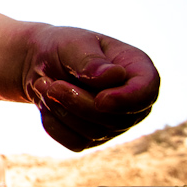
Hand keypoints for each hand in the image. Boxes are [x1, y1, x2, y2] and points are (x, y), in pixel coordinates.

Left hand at [24, 25, 159, 151]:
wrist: (39, 61)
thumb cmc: (61, 46)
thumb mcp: (72, 44)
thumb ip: (90, 60)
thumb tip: (114, 76)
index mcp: (136, 68)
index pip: (147, 91)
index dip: (126, 101)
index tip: (100, 100)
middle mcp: (133, 99)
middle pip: (117, 120)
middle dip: (78, 103)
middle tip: (49, 83)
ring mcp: (116, 122)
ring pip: (94, 133)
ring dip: (61, 110)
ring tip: (44, 85)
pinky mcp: (93, 137)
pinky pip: (76, 142)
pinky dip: (54, 124)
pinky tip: (46, 103)